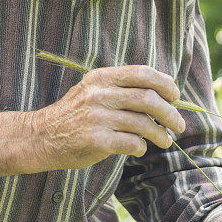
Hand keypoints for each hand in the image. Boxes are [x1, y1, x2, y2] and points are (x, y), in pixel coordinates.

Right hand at [31, 65, 186, 169]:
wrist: (41, 136)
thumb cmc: (73, 115)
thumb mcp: (92, 90)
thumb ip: (120, 88)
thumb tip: (162, 95)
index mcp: (101, 78)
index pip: (142, 73)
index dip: (165, 84)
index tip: (176, 96)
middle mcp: (99, 94)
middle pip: (148, 99)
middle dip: (170, 113)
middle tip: (179, 125)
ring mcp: (97, 117)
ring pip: (143, 124)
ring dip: (160, 134)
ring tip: (165, 141)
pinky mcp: (96, 141)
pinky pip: (132, 143)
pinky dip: (142, 147)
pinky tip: (140, 148)